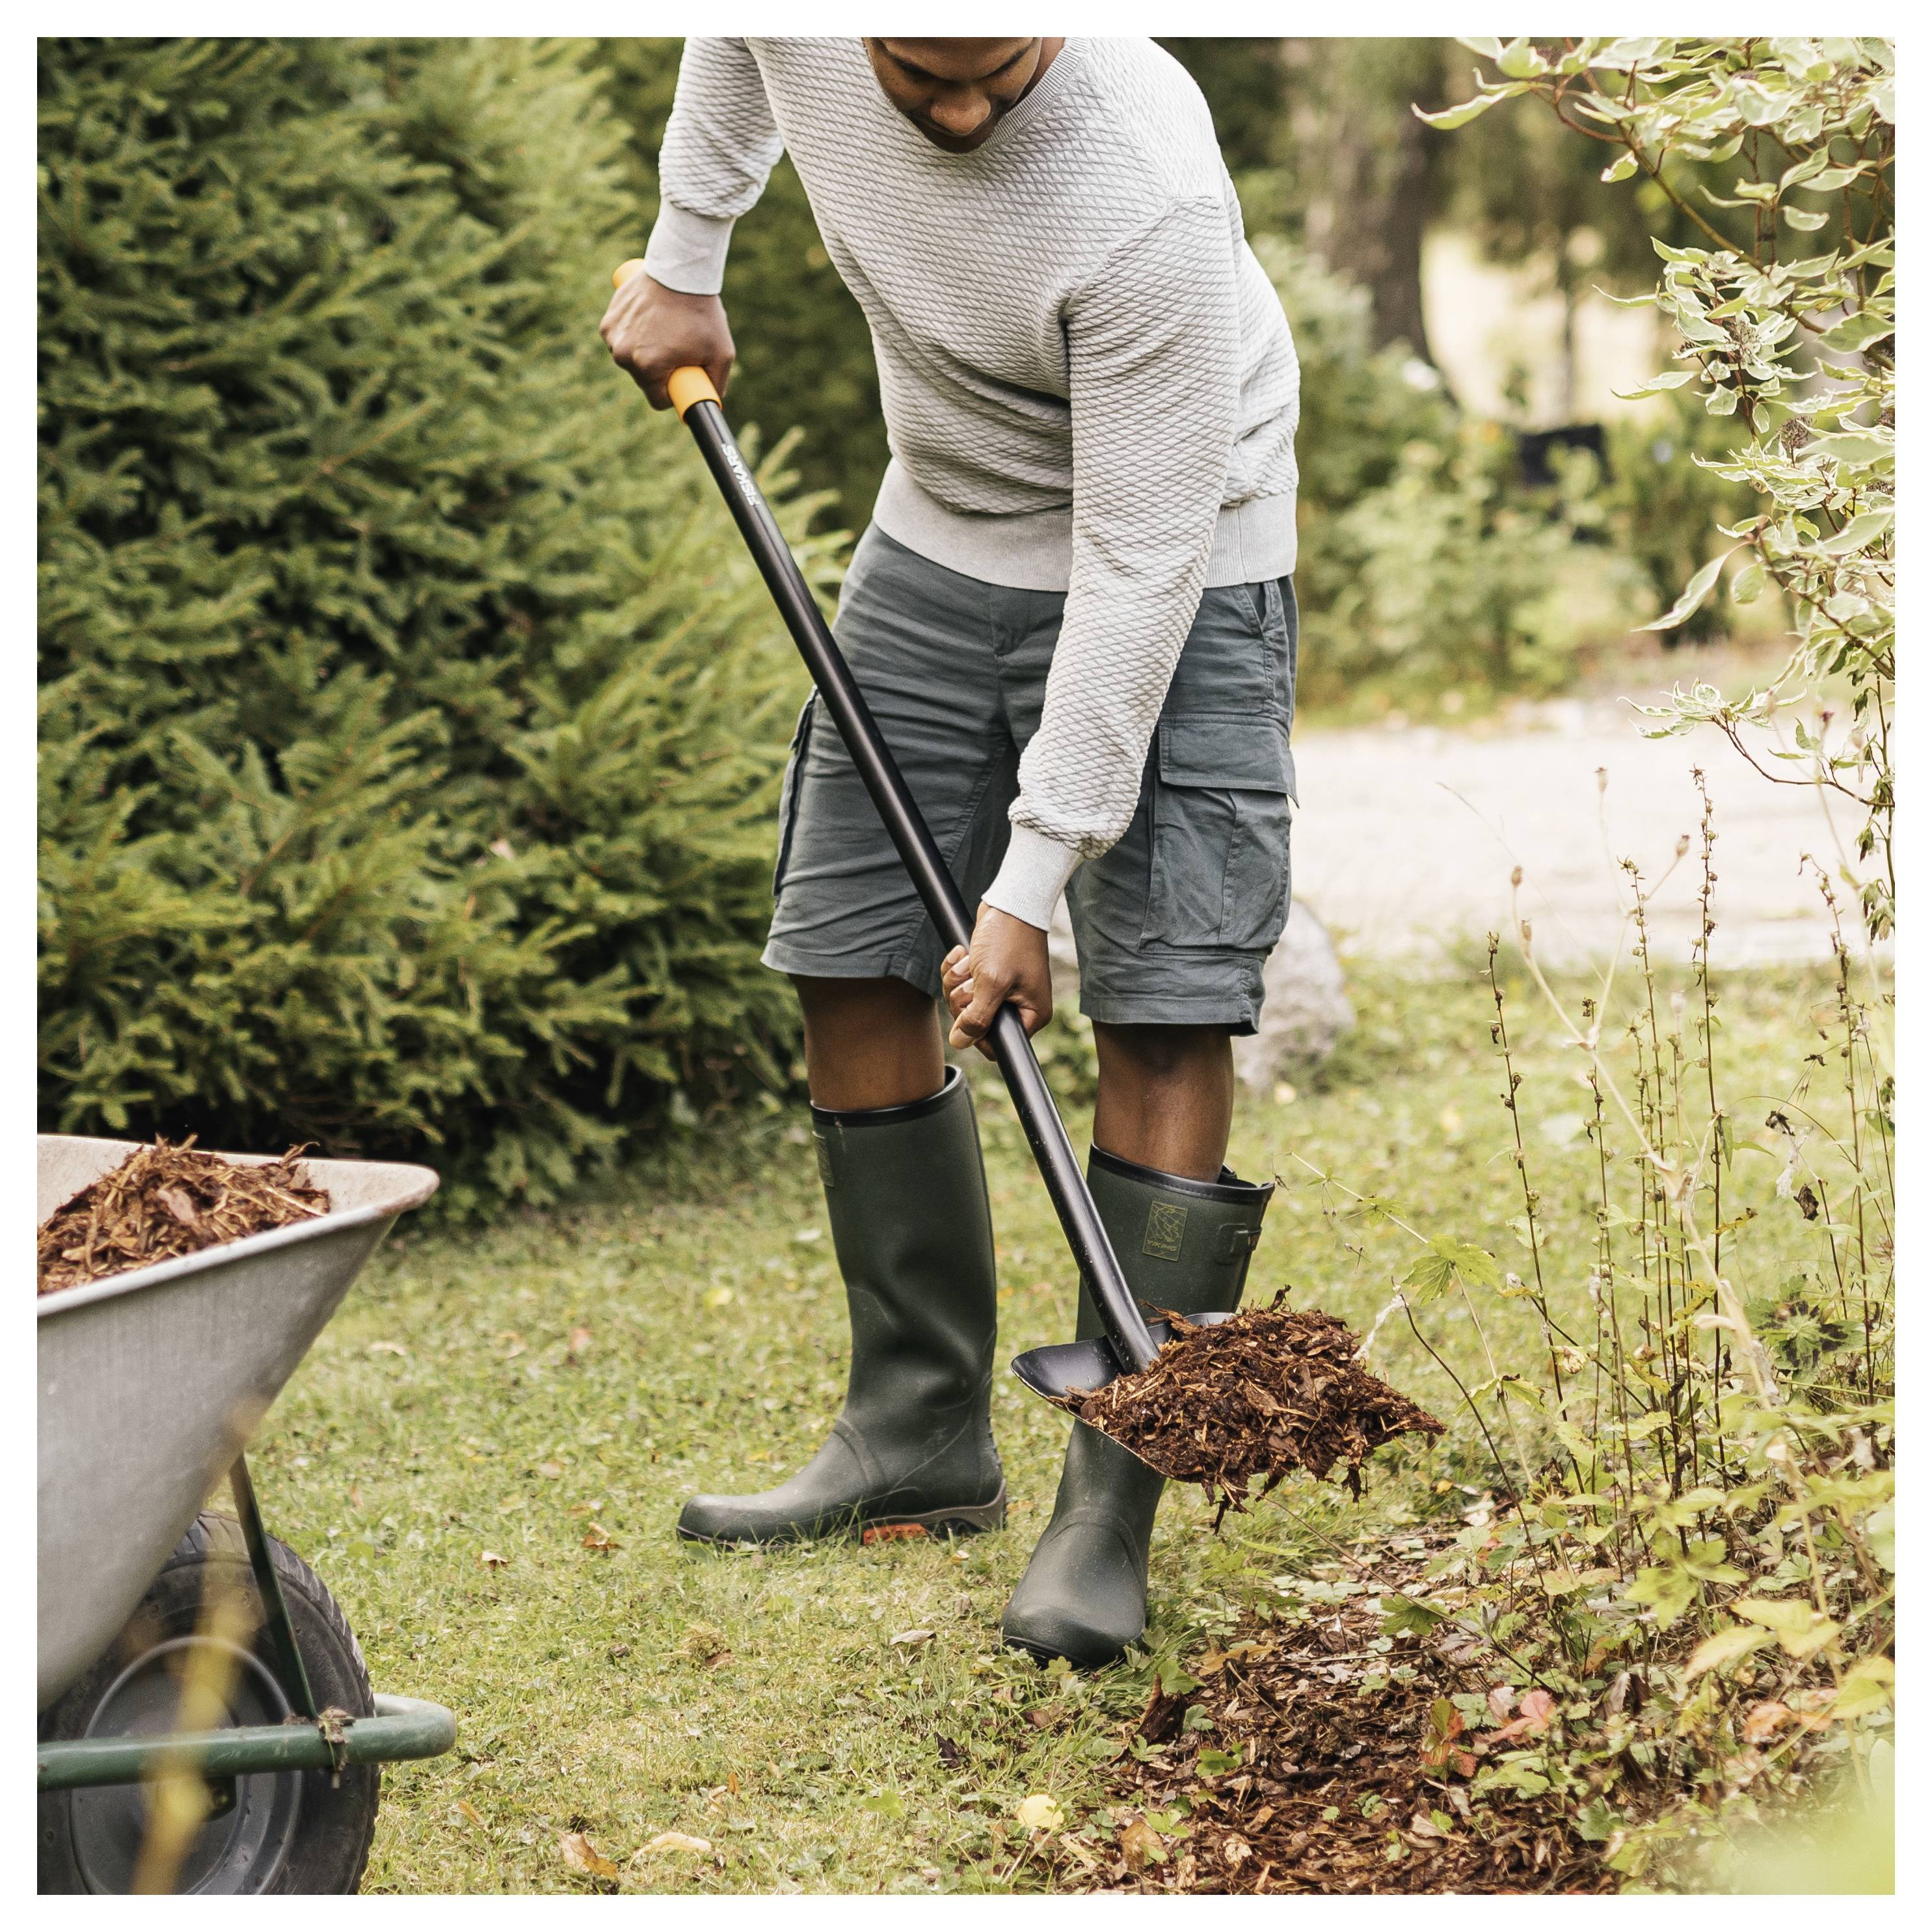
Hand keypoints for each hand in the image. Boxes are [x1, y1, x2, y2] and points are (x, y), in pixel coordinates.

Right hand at [600, 271, 734, 409]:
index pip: (658, 401)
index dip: (673, 393)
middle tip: (677, 347)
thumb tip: (710, 405)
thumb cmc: (702, 312)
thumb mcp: (721, 354)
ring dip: (644, 352)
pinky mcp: (608, 321)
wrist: (680, 269)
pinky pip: (621, 340)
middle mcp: (624, 354)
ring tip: (664, 330)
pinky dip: (633, 335)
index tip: (682, 377)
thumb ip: (717, 385)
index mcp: (648, 367)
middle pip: (643, 380)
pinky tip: (650, 320)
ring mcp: (612, 337)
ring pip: (631, 359)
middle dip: (660, 371)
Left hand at [942, 905, 1052, 1056]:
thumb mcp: (991, 982)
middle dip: (964, 999)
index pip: (997, 1044)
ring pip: (964, 1002)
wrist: (1010, 903)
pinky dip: (958, 970)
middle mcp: (1018, 1005)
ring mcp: (1002, 990)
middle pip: (975, 1023)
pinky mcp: (988, 974)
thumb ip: (976, 1018)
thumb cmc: (1009, 940)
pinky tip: (964, 953)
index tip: (970, 1013)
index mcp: (1031, 1014)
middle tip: (973, 978)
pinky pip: (962, 984)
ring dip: (958, 981)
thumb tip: (960, 1043)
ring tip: (970, 961)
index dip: (976, 1033)